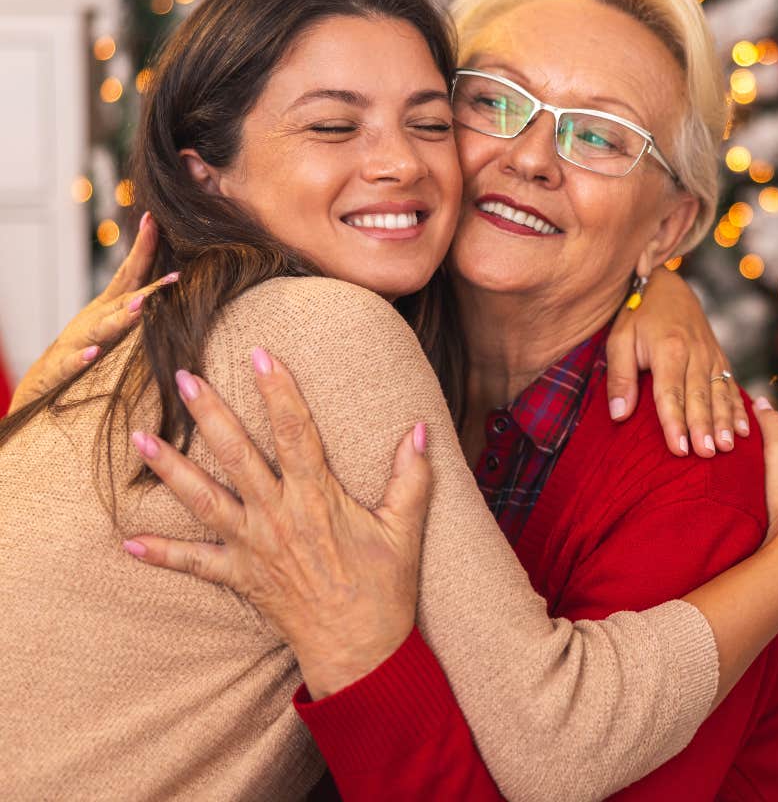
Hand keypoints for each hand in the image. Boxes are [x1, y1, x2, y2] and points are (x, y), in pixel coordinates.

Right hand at [9, 212, 171, 412]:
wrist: (45, 378)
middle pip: (122, 296)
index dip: (144, 249)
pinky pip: (70, 365)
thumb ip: (137, 302)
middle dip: (145, 281)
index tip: (156, 221)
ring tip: (139, 306)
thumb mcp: (112, 322)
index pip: (130, 274)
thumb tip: (175, 280)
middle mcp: (94, 319)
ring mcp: (77, 342)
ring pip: (100, 329)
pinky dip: (80, 359)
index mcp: (108, 307)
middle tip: (173, 272)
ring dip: (120, 318)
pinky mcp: (60, 370)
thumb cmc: (86, 346)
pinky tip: (92, 353)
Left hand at [123, 347, 431, 699]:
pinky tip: (129, 541)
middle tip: (181, 377)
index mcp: (317, 498)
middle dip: (208, 413)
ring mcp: (254, 547)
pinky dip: (162, 554)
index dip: (278, 390)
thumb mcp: (405, 529)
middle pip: (237, 455)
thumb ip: (412, 476)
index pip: (296, 431)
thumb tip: (421, 429)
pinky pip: (194, 565)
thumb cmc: (384, 588)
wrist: (360, 652)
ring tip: (139, 438)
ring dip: (169, 469)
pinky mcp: (240, 577)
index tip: (259, 353)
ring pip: (204, 500)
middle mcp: (279, 516)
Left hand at [607, 267, 748, 458]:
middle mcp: (695, 352)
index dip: (675, 422)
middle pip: (699, 396)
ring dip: (724, 422)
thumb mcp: (618, 340)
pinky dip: (738, 408)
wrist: (666, 283)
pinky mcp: (720, 356)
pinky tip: (743, 430)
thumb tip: (619, 415)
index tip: (679, 449)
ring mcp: (711, 354)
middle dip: (703, 427)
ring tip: (726, 447)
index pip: (670, 393)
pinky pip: (732, 385)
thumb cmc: (637, 314)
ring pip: (719, 393)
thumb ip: (620, 377)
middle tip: (706, 453)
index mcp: (668, 348)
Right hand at [752, 397, 777, 603]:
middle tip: (734, 439)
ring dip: (761, 468)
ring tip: (737, 465)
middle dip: (763, 443)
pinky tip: (749, 492)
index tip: (739, 415)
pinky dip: (763, 487)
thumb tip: (762, 401)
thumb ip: (773, 423)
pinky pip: (774, 494)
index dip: (763, 420)